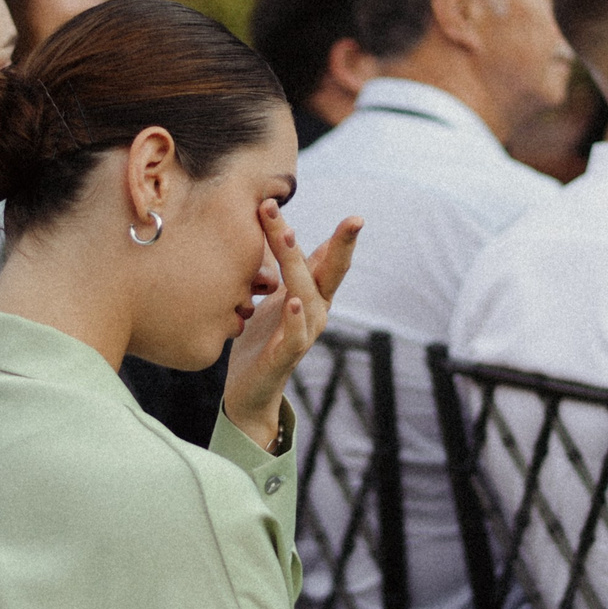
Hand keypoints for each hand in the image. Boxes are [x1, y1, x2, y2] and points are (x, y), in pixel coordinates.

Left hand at [222, 203, 360, 451]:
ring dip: (295, 265)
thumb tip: (294, 232)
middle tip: (346, 219)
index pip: (329, 261)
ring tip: (286, 237)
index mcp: (313, 295)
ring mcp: (303, 335)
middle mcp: (315, 313)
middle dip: (337, 246)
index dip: (342, 241)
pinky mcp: (284, 357)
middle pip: (327, 274)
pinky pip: (295, 336)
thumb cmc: (263, 338)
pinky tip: (291, 301)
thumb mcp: (276, 295)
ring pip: (306, 296)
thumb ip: (291, 269)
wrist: (250, 390)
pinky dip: (294, 318)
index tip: (356, 218)